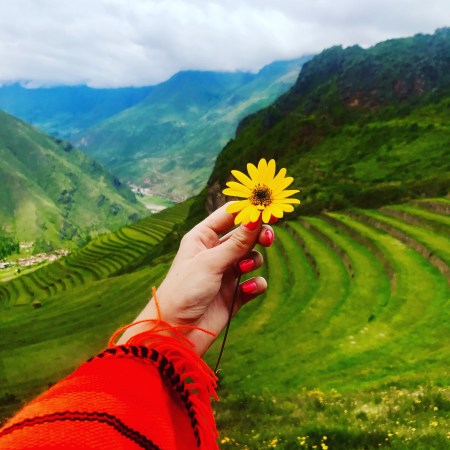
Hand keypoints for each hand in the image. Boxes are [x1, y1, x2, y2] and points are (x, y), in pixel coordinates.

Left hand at [117, 203, 274, 355]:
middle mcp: (216, 252)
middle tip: (267, 240)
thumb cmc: (184, 291)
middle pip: (246, 234)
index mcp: (203, 237)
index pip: (229, 214)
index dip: (248, 210)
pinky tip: (247, 290)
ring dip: (253, 261)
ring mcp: (226, 272)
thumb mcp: (210, 262)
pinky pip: (254, 282)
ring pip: (252, 256)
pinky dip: (255, 284)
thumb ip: (237, 242)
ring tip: (243, 269)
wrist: (176, 332)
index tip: (268, 208)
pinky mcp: (234, 293)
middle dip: (258, 235)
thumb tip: (257, 217)